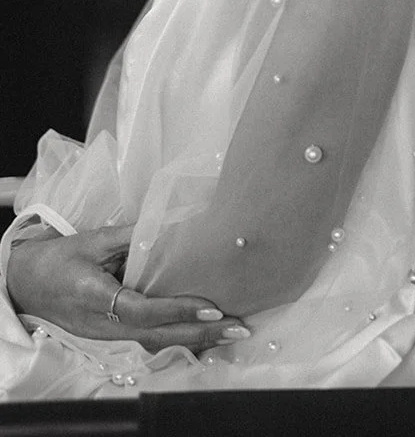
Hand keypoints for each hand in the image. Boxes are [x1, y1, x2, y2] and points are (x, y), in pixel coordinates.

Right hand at [6, 225, 249, 351]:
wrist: (26, 286)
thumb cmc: (58, 259)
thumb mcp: (93, 239)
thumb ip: (133, 234)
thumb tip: (174, 220)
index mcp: (96, 296)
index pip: (142, 310)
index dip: (177, 310)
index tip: (211, 307)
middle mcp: (104, 325)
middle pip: (158, 337)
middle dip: (201, 335)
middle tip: (239, 327)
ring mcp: (107, 337)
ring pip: (156, 344)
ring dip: (195, 341)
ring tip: (232, 333)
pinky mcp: (111, 339)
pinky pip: (149, 343)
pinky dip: (178, 341)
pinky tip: (205, 337)